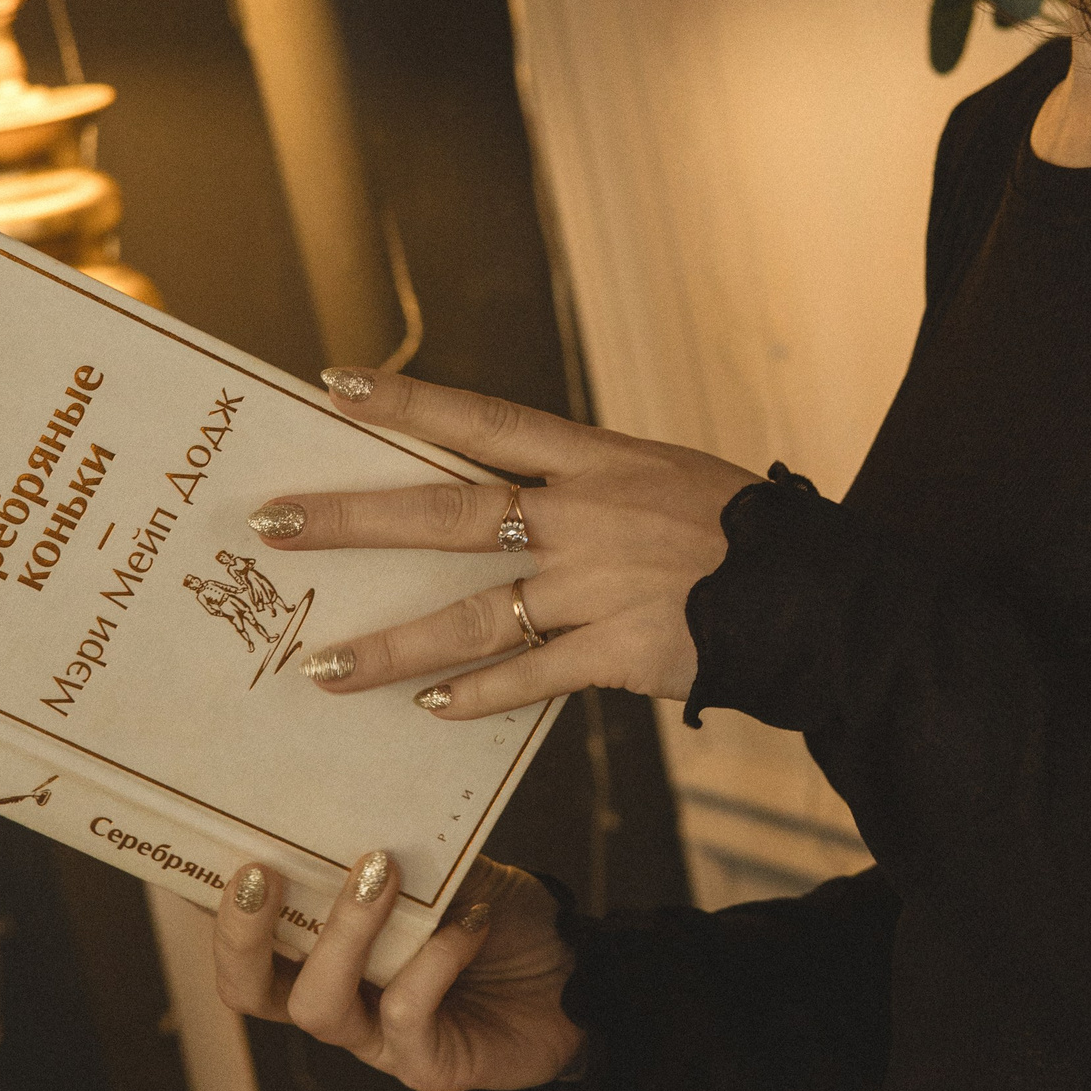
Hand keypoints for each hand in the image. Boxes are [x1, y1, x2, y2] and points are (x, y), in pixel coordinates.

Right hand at [213, 850, 583, 1090]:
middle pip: (248, 990)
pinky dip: (434, 959)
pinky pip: (406, 1013)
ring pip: (318, 1005)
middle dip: (240, 934)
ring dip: (343, 934)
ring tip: (378, 871)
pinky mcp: (425, 1066)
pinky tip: (469, 921)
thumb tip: (359, 796)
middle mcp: (338, 998)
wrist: (580, 978)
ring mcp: (376, 1039)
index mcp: (326, 951)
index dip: (212, 906)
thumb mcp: (449, 869)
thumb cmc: (501, 921)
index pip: (249, 937)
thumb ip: (404, 847)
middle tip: (258, 870)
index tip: (199, 850)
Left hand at [251, 368, 760, 716]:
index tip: (337, 383)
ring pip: (471, 615)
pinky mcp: (617, 652)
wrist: (819, 594)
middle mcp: (585, 517)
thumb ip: (591, 490)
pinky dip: (477, 694)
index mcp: (598, 460)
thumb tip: (521, 503)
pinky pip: (529, 678)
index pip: (485, 421)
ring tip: (322, 668)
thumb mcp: (668, 478)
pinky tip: (427, 707)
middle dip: (352, 520)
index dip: (411, 403)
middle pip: (447, 514)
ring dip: (391, 645)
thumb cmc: (743, 532)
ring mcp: (597, 587)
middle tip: (271, 524)